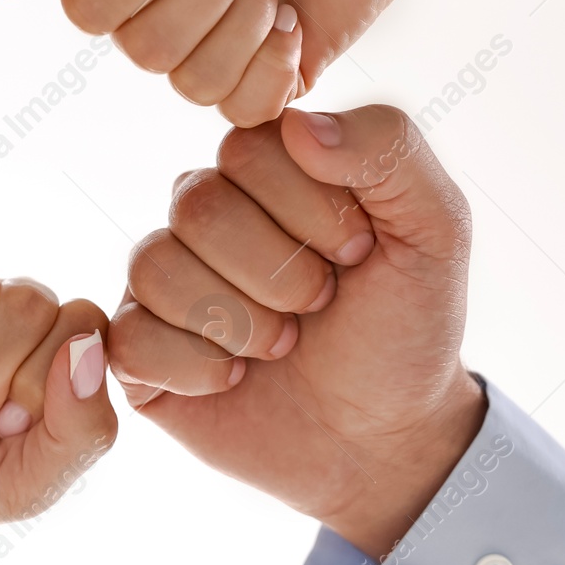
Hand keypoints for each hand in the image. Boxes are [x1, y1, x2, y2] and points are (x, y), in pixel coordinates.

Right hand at [107, 105, 486, 558]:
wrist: (385, 439)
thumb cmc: (405, 327)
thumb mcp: (434, 229)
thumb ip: (388, 149)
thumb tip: (297, 125)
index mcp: (266, 170)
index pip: (245, 149)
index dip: (307, 209)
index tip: (358, 252)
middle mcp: (204, 214)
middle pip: (196, 206)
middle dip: (278, 273)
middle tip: (320, 305)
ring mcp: (165, 281)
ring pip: (155, 267)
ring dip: (239, 322)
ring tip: (283, 345)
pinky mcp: (138, 348)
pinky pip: (130, 336)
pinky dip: (195, 368)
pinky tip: (235, 378)